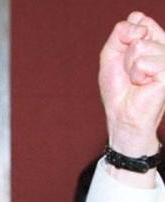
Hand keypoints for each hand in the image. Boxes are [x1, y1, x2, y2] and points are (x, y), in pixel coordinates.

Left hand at [99, 12, 164, 156]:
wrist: (122, 114)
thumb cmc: (118, 88)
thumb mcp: (110, 56)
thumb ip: (120, 33)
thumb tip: (139, 25)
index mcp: (153, 39)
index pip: (138, 18)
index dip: (125, 34)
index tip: (122, 55)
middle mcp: (164, 45)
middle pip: (139, 30)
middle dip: (125, 52)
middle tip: (129, 70)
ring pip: (140, 46)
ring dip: (130, 66)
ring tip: (136, 79)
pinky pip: (143, 62)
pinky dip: (136, 74)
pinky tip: (143, 84)